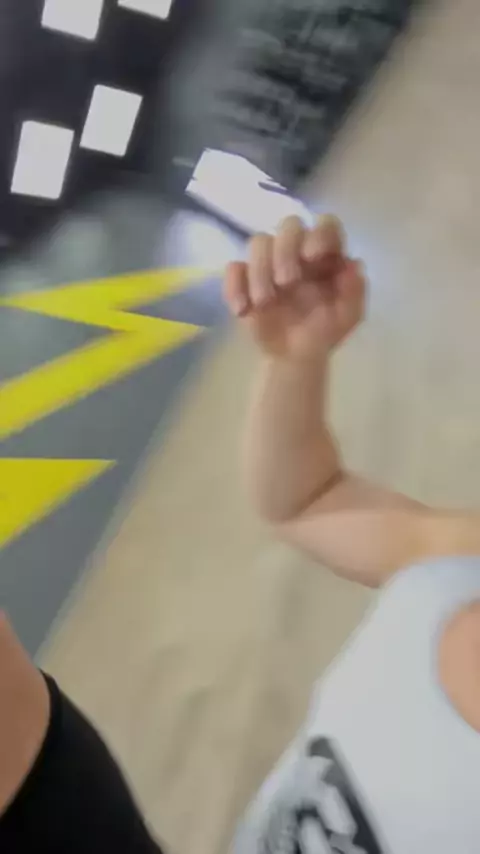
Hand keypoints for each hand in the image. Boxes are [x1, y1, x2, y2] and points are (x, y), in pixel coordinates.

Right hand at [224, 215, 364, 359]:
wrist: (295, 358)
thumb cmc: (324, 331)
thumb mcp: (348, 317)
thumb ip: (355, 291)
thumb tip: (354, 264)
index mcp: (326, 254)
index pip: (326, 225)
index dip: (319, 233)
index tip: (312, 257)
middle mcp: (298, 250)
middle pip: (289, 224)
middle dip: (286, 250)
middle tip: (287, 283)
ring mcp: (269, 263)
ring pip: (258, 242)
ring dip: (260, 271)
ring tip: (265, 303)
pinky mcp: (244, 280)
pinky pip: (233, 268)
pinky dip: (234, 287)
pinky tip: (243, 310)